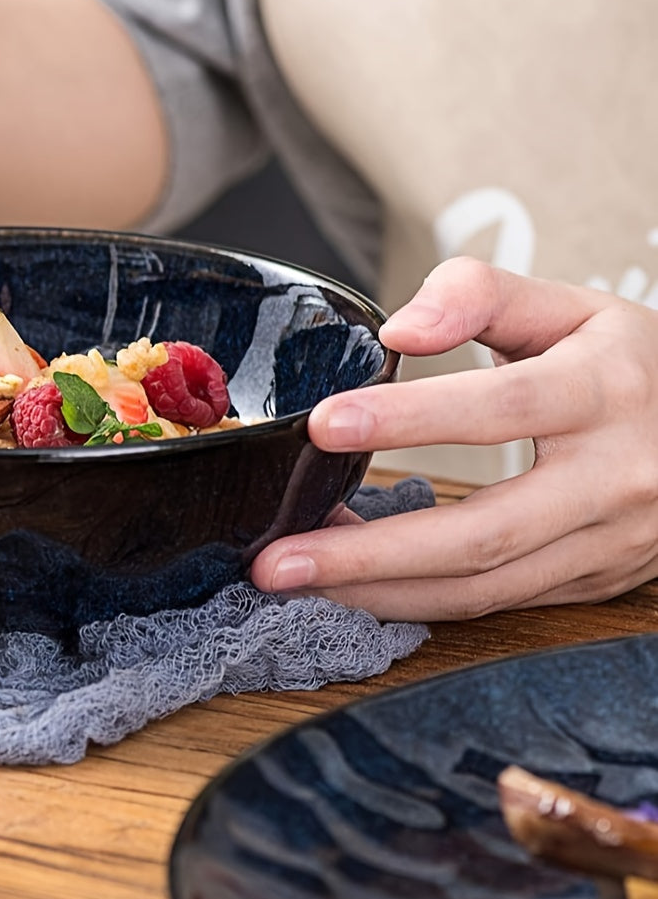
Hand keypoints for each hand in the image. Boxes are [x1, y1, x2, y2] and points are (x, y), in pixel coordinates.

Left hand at [251, 257, 657, 619]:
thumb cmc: (628, 363)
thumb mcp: (570, 305)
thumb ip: (479, 295)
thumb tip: (401, 330)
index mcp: (608, 392)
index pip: (501, 406)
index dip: (409, 419)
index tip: (322, 425)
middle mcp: (616, 480)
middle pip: (482, 532)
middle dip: (368, 553)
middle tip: (275, 560)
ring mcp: (607, 544)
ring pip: (482, 587)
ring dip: (377, 591)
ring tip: (292, 578)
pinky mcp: (592, 583)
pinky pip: (493, 602)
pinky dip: (414, 600)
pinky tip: (351, 586)